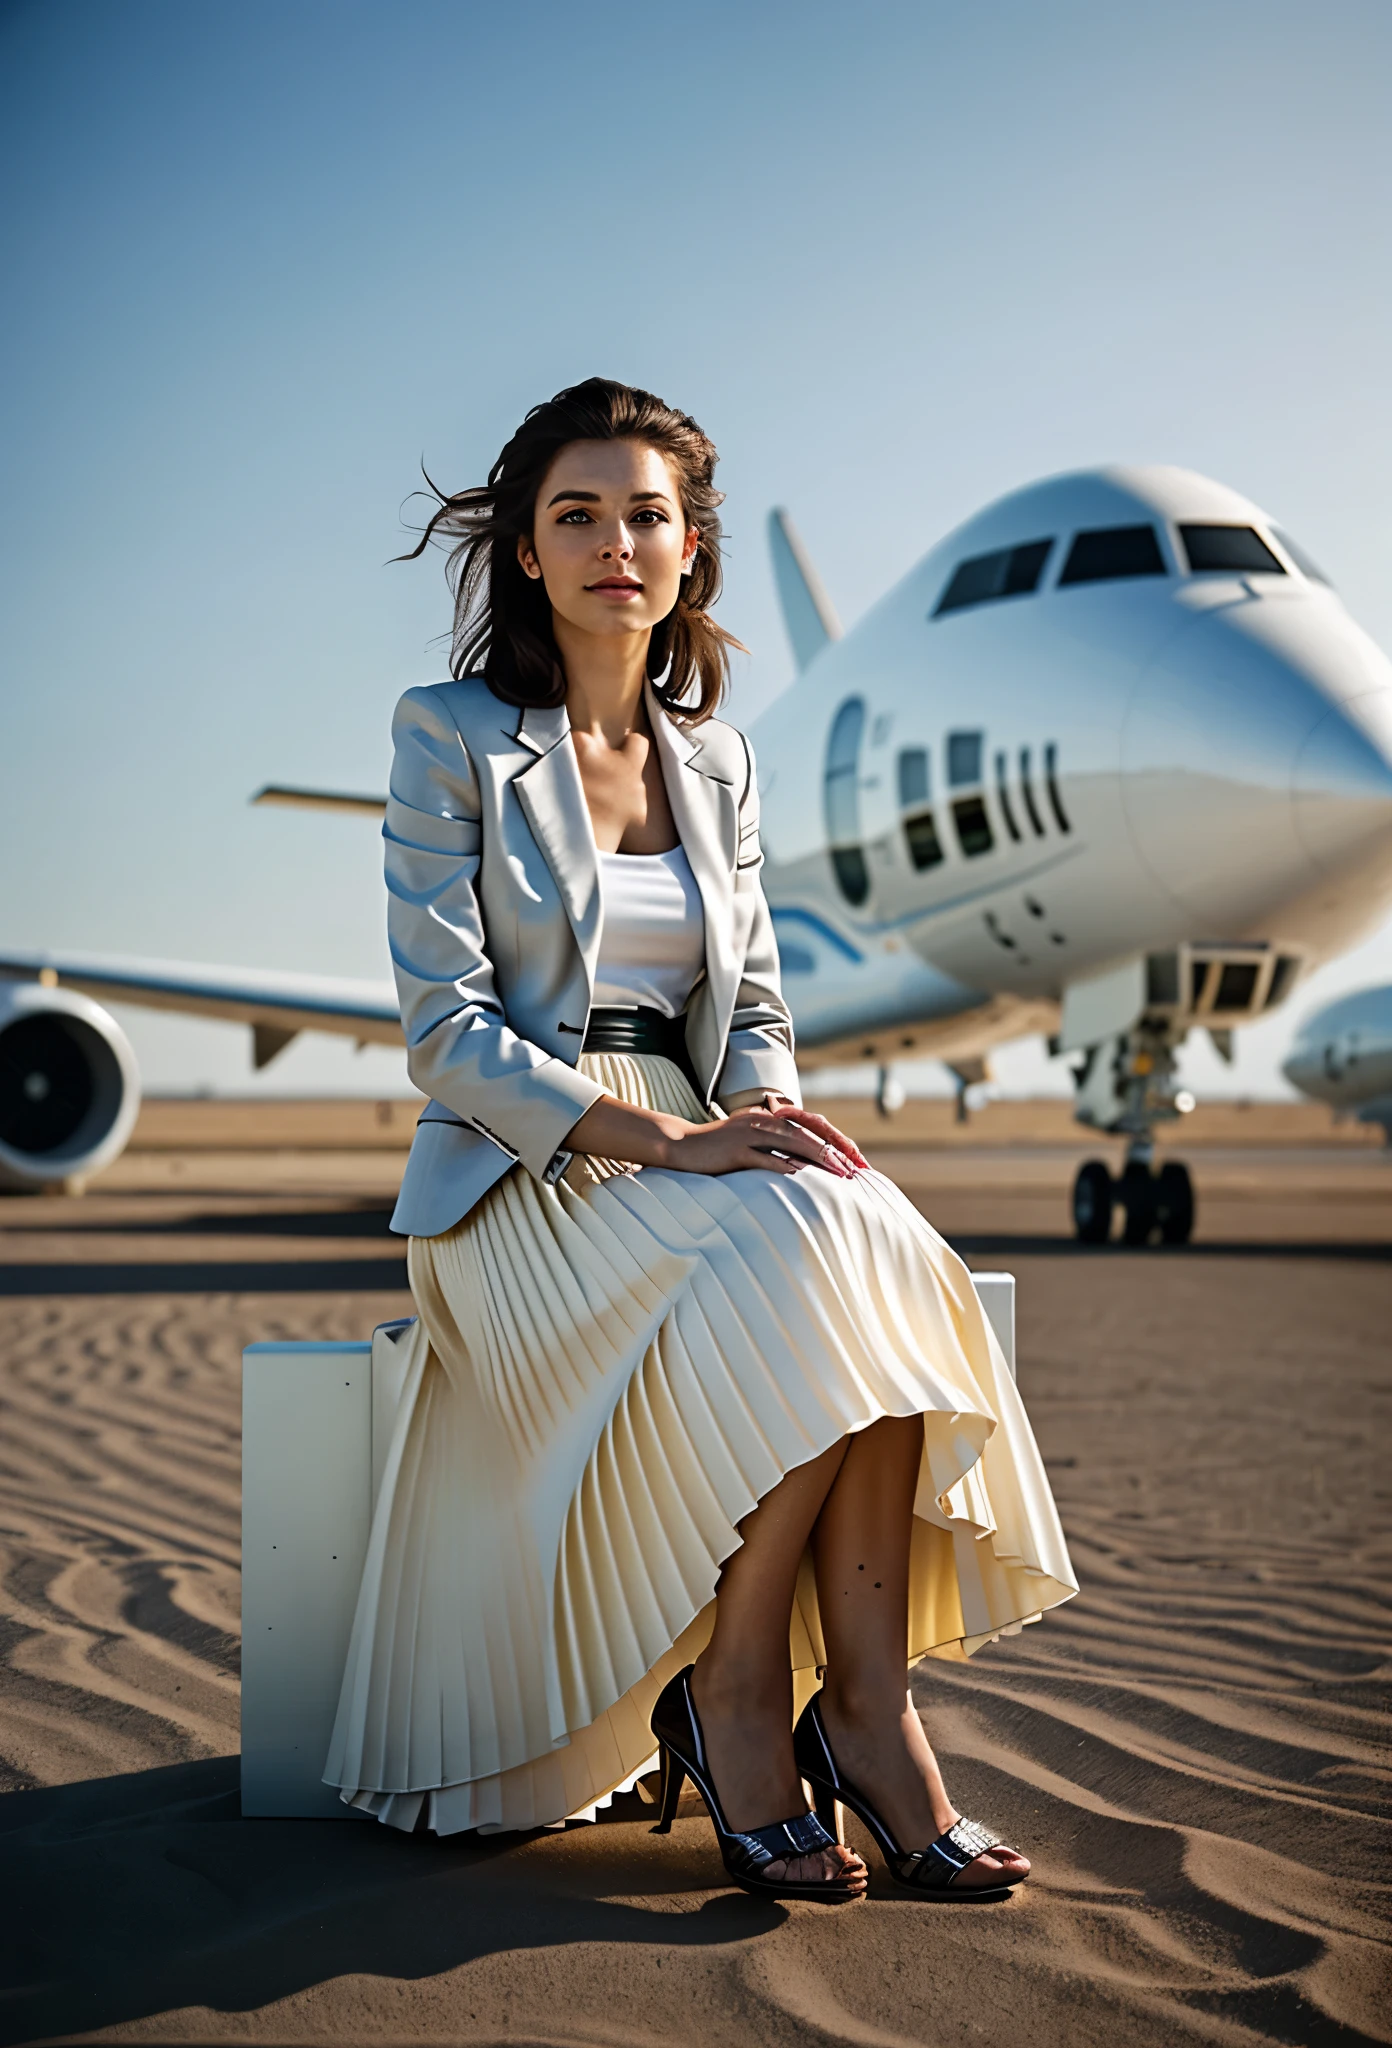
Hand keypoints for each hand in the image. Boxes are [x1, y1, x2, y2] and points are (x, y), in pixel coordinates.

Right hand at [666, 1100, 870, 1179]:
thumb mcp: (748, 1141)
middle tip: (853, 1170)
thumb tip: (798, 1162)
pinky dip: (782, 1165)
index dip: (832, 1143)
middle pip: (805, 1135)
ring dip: (816, 1158)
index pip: (807, 1129)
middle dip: (832, 1152)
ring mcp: (747, 1134)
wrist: (680, 1145)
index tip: (852, 1161)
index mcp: (767, 1119)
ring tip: (837, 1172)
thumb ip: (772, 1145)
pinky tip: (800, 1175)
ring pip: (789, 1143)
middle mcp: (761, 1122)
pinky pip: (763, 1158)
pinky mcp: (734, 1150)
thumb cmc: (716, 1149)